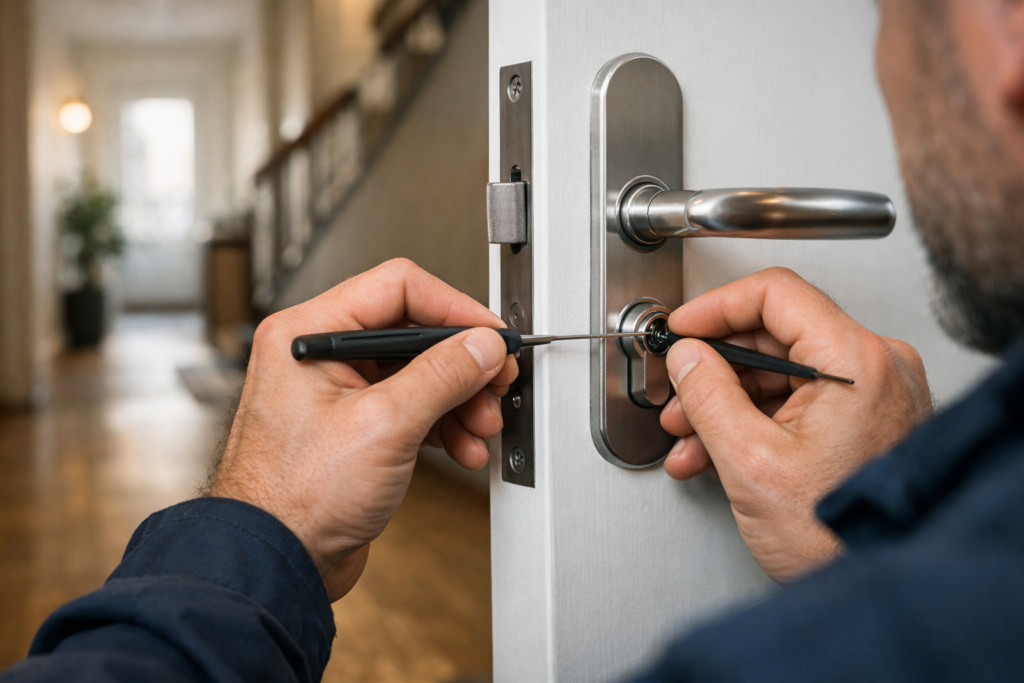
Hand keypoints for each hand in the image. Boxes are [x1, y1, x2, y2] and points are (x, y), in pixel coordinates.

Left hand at [210, 259, 517, 600]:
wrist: (275, 562)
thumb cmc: (294, 498)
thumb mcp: (384, 426)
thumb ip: (441, 376)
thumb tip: (481, 346)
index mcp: (309, 333)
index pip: (398, 288)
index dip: (453, 308)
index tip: (489, 334)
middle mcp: (321, 356)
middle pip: (413, 333)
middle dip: (462, 365)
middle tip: (495, 383)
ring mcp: (338, 394)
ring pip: (418, 375)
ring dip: (458, 400)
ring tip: (481, 426)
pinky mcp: (354, 429)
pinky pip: (411, 409)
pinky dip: (442, 425)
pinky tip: (462, 446)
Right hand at [660, 268, 931, 580]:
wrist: (880, 586)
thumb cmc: (839, 538)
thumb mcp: (750, 461)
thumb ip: (708, 396)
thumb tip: (687, 357)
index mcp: (856, 362)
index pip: (775, 294)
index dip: (715, 307)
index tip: (682, 328)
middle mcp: (876, 367)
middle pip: (774, 336)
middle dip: (713, 369)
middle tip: (678, 393)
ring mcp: (875, 393)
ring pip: (781, 373)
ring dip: (726, 402)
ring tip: (690, 437)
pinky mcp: (868, 419)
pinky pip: (800, 401)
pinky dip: (756, 420)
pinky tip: (718, 450)